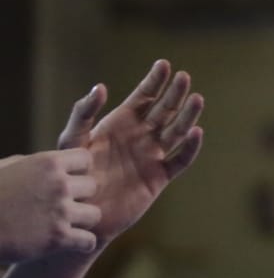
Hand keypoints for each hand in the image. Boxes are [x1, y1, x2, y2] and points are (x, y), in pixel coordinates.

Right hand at [0, 150, 98, 263]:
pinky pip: (89, 241)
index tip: (67, 182)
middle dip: (80, 197)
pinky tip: (71, 244)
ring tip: (66, 226)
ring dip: (82, 222)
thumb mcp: (5, 169)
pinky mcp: (57, 238)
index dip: (78, 172)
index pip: (85, 159)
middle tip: (64, 207)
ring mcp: (60, 211)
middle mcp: (58, 184)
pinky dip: (82, 244)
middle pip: (93, 188)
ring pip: (95, 215)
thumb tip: (47, 163)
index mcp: (47, 163)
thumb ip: (31, 164)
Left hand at [68, 63, 203, 244]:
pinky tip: (195, 134)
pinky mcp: (159, 177)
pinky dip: (189, 148)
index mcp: (122, 123)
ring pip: (176, 132)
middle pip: (164, 110)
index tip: (164, 64)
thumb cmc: (72, 176)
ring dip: (187, 116)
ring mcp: (152, 156)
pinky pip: (179, 160)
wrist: (80, 213)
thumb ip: (83, 114)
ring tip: (197, 99)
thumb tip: (100, 87)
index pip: (143, 97)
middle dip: (175, 93)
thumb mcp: (72, 141)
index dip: (154, 81)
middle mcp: (141, 136)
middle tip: (184, 77)